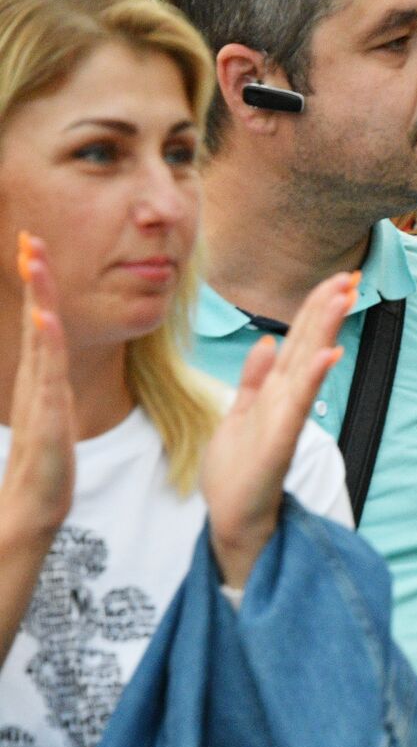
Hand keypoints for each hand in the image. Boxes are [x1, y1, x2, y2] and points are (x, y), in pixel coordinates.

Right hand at [0, 233, 74, 539]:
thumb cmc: (46, 463)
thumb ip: (52, 387)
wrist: (35, 508)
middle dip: (36, 279)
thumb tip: (55, 360)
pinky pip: (47, 376)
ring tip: (38, 265)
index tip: (38, 249)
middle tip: (32, 239)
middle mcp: (37, 382)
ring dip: (40, 300)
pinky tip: (47, 320)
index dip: (41, 287)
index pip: (42, 324)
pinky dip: (46, 345)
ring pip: (41, 341)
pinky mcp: (47, 419)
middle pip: (38, 322)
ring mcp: (40, 398)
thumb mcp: (53, 414)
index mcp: (41, 379)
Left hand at [202, 271, 356, 586]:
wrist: (233, 518)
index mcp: (275, 391)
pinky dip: (313, 378)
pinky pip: (297, 403)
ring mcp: (286, 418)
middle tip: (349, 277)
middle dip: (327, 310)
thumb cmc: (237, 471)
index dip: (315, 309)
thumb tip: (266, 342)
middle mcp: (286, 399)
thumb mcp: (237, 413)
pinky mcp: (280, 440)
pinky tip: (328, 354)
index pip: (300, 340)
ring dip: (327, 331)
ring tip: (344, 298)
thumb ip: (253, 378)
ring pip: (309, 365)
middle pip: (310, 345)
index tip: (335, 279)